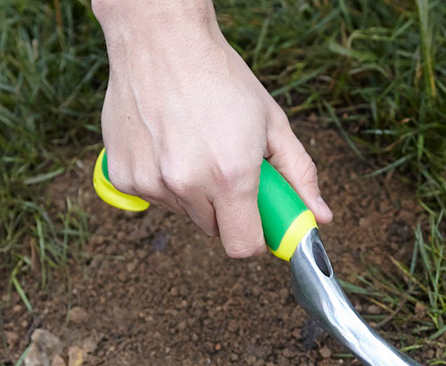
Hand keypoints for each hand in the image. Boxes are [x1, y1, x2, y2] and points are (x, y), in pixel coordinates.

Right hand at [92, 0, 331, 257]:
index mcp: (231, 175)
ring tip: (194, 144)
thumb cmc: (220, 76)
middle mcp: (187, 184)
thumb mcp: (272, 123)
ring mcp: (151, 182)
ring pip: (183, 212)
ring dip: (192, 191)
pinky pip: (153, 196)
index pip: (243, 246)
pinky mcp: (124, 176)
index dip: (255, 237)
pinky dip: (162, 179)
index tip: (259, 221)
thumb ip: (299, 175)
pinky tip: (167, 142)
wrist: (161, 39)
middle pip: (214, 229)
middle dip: (225, 207)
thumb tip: (321, 216)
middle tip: (226, 166)